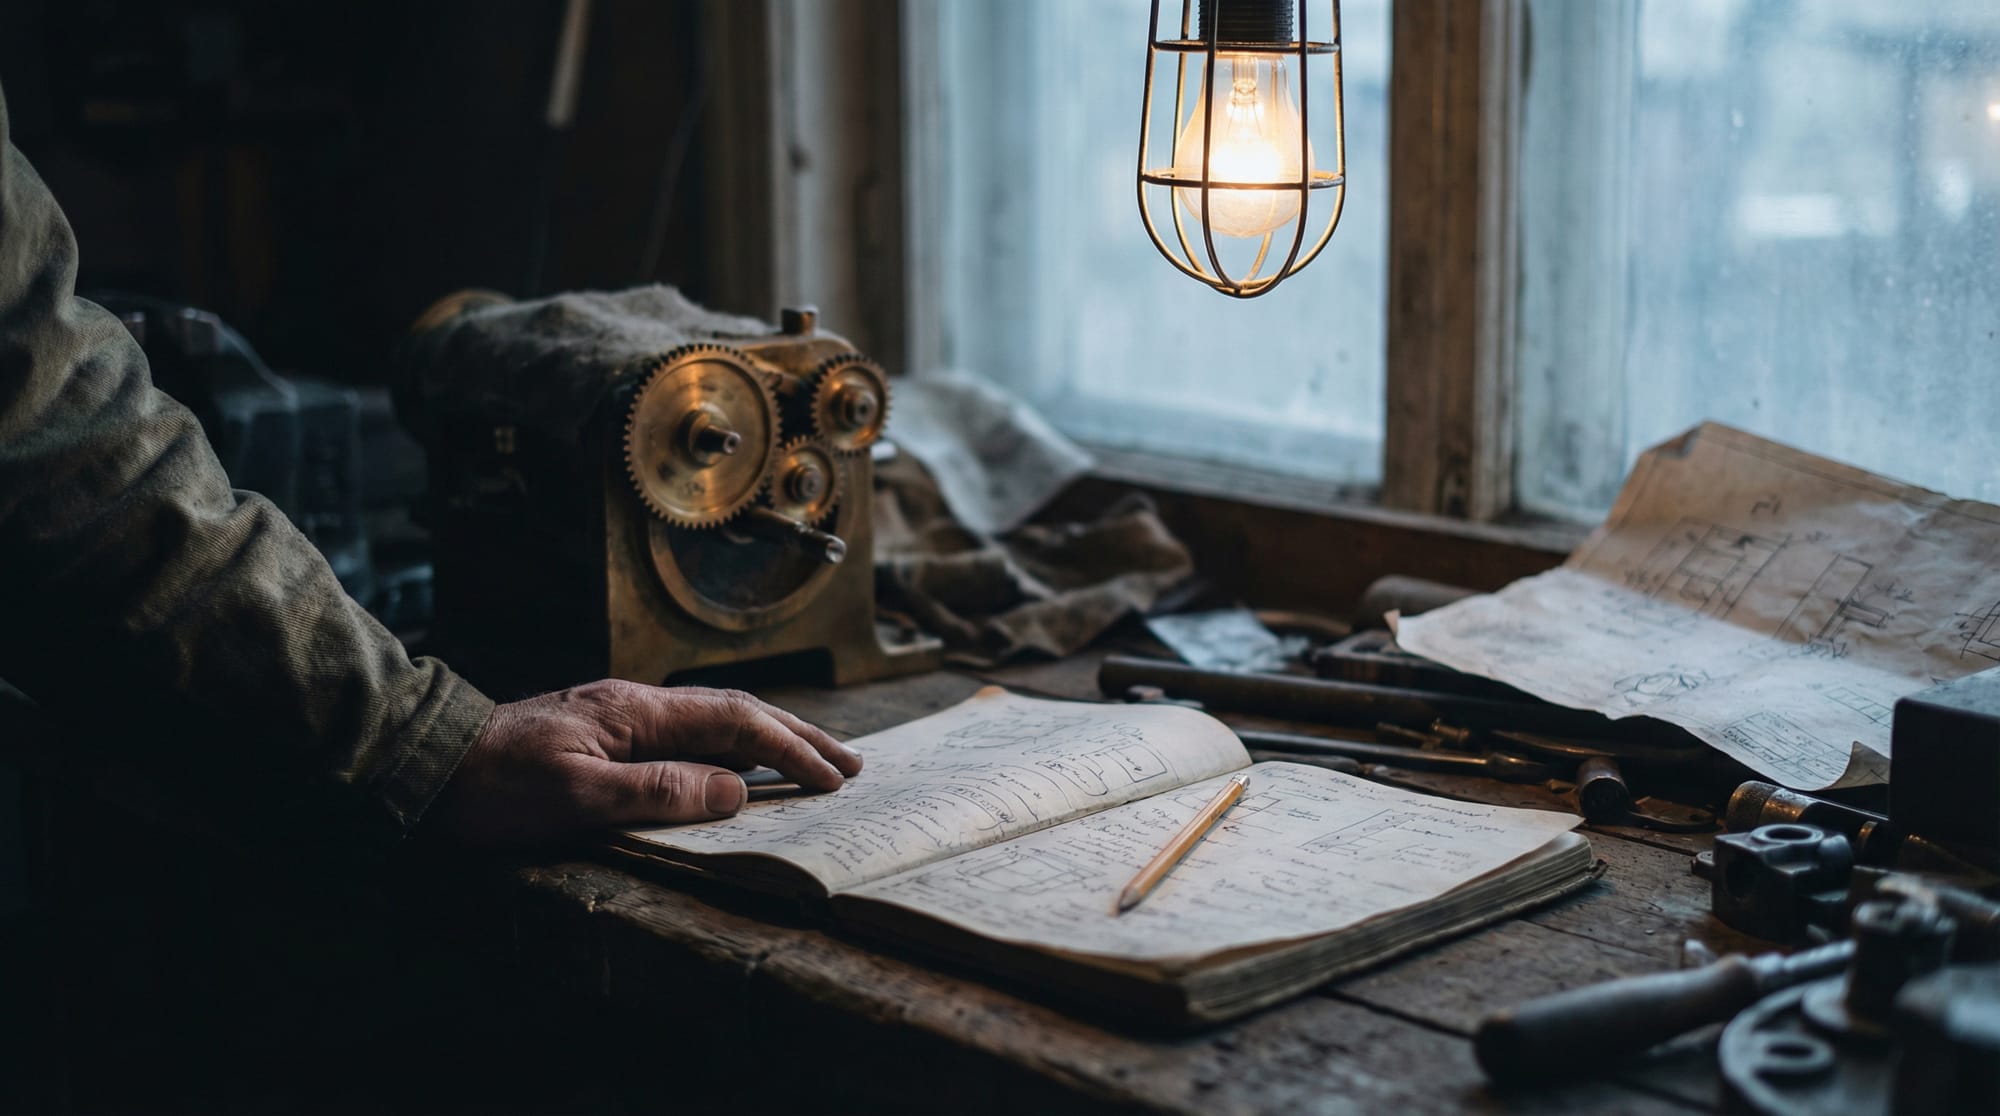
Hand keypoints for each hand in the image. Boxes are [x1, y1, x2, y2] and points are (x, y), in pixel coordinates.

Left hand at [424, 680, 860, 846]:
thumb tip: (736, 791)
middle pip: (737, 712)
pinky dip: (733, 749)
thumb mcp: (576, 796)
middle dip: (799, 737)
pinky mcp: (605, 736)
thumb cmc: (493, 785)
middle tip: (851, 764)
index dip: (791, 751)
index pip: (736, 724)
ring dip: (772, 741)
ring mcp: (622, 718)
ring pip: (716, 722)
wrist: (426, 765)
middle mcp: (638, 705)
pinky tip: (740, 768)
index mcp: (638, 711)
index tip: (833, 780)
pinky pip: (689, 737)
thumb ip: (659, 791)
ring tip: (814, 761)